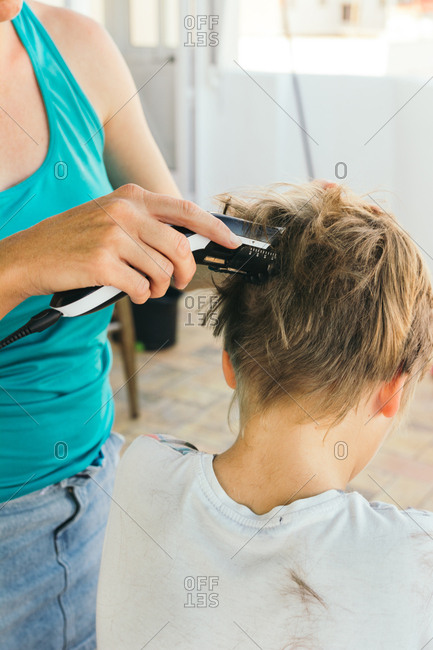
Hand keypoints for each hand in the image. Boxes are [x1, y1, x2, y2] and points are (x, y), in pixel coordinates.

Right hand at [0, 184, 241, 308]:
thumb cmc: (73, 239)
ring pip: (161, 270)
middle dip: (184, 271)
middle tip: (176, 282)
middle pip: (179, 246)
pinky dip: (141, 296)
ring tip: (145, 286)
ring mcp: (112, 236)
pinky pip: (142, 288)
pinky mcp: (103, 263)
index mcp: (131, 195)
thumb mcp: (110, 216)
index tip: (230, 242)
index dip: (213, 227)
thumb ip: (146, 223)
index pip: (185, 208)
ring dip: (158, 286)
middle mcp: (124, 210)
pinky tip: (129, 291)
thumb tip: (186, 243)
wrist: (30, 255)